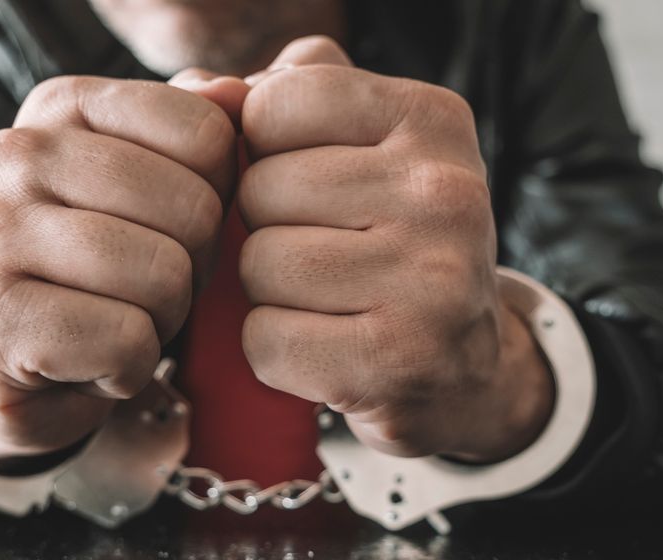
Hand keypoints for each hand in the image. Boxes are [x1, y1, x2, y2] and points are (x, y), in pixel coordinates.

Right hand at [0, 73, 247, 459]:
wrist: (22, 370)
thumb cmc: (105, 272)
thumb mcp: (156, 188)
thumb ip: (198, 133)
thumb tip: (239, 94)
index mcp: (62, 104)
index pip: (208, 135)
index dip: (215, 201)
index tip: (168, 229)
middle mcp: (14, 154)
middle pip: (194, 209)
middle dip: (193, 268)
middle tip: (143, 290)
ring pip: (165, 277)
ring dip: (163, 322)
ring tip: (116, 322)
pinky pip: (129, 342)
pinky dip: (129, 370)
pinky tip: (90, 363)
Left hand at [238, 37, 553, 460]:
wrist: (461, 366)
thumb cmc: (389, 243)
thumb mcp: (366, 147)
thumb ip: (289, 93)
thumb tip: (202, 90)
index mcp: (432, 120)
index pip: (273, 105)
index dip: (263, 154)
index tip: (306, 188)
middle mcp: (445, 193)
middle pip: (259, 191)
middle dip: (264, 228)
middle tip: (319, 255)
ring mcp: (431, 280)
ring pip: (259, 266)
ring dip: (268, 293)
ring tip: (324, 301)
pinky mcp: (398, 358)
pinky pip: (266, 340)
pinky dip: (275, 351)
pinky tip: (324, 348)